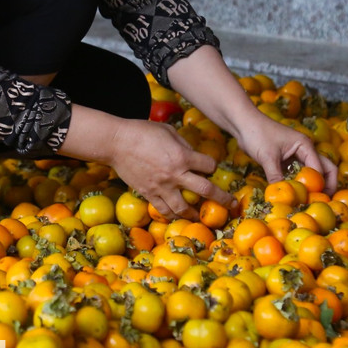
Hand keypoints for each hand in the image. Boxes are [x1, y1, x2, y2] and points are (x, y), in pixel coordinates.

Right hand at [109, 120, 235, 219]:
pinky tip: (177, 215)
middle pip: (206, 190)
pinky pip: (164, 210)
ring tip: (199, 216)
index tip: (209, 167)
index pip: (209, 166)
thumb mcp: (169, 131)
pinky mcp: (148, 194)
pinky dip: (172, 215)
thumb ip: (184, 145)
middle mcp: (175, 174)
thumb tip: (194, 156)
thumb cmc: (143, 131)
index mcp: (182, 156)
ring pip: (184, 208)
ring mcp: (161, 187)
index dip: (212, 166)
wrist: (116, 143)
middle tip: (231, 204)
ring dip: (195, 214)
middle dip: (222, 198)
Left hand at [233, 112, 337, 192]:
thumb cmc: (257, 133)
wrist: (243, 123)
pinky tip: (295, 194)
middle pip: (325, 168)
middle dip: (327, 184)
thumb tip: (281, 196)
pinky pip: (298, 173)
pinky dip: (299, 183)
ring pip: (311, 172)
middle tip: (324, 201)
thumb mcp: (267, 157)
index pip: (320, 168)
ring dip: (312, 185)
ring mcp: (296, 155)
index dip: (319, 185)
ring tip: (310, 201)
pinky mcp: (287, 160)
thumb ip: (276, 176)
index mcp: (305, 145)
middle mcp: (305, 150)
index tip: (314, 199)